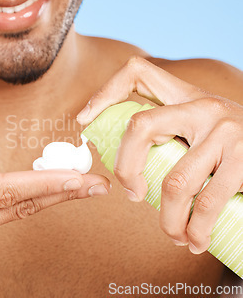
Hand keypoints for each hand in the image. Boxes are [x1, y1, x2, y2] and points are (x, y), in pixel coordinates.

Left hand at [76, 56, 242, 253]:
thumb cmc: (232, 143)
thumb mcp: (201, 124)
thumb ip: (170, 130)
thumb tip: (126, 164)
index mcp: (184, 96)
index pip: (137, 73)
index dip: (104, 92)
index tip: (84, 120)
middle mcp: (201, 106)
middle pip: (141, 127)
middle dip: (126, 168)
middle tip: (132, 196)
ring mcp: (224, 131)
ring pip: (175, 181)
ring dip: (168, 219)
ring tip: (173, 235)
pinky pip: (207, 201)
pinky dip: (196, 228)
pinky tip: (196, 240)